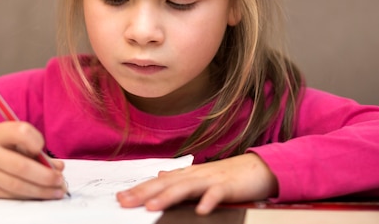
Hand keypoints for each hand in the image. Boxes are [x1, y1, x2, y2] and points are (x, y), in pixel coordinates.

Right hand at [0, 121, 66, 198]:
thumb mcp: (9, 137)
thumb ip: (34, 147)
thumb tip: (59, 166)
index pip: (20, 132)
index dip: (37, 142)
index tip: (43, 149)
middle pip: (21, 166)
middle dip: (45, 176)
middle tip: (60, 180)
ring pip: (16, 185)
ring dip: (40, 191)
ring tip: (56, 191)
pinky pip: (9, 195)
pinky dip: (28, 196)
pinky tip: (40, 195)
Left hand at [116, 153, 277, 214]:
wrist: (258, 168)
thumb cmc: (228, 175)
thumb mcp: (200, 176)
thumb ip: (180, 177)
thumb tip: (161, 173)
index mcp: (187, 174)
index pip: (158, 181)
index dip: (139, 189)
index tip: (120, 197)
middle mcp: (195, 175)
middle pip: (166, 183)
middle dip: (144, 192)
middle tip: (124, 201)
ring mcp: (211, 179)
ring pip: (186, 187)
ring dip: (168, 196)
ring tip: (152, 207)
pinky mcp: (228, 186)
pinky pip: (217, 194)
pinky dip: (208, 201)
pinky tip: (200, 211)